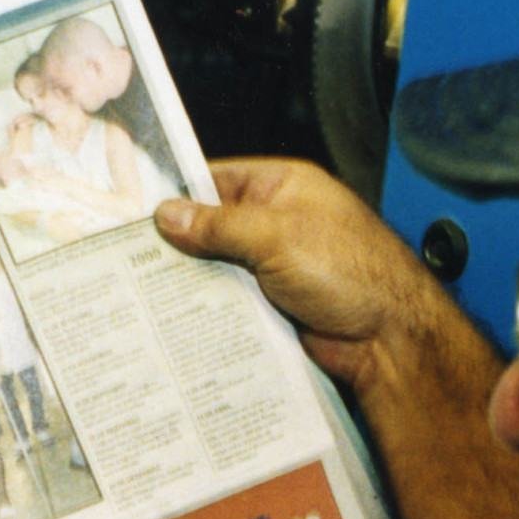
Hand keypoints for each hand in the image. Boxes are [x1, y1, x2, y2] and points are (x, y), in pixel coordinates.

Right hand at [155, 159, 453, 393]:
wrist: (390, 338)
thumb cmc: (350, 271)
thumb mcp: (277, 237)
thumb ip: (219, 225)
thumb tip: (168, 214)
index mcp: (283, 188)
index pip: (218, 179)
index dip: (179, 193)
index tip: (136, 211)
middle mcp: (277, 222)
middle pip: (212, 226)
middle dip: (178, 242)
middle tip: (128, 256)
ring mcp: (275, 265)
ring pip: (217, 267)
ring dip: (191, 279)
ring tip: (140, 289)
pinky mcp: (273, 303)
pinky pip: (231, 299)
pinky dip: (209, 307)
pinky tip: (175, 317)